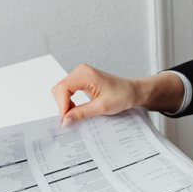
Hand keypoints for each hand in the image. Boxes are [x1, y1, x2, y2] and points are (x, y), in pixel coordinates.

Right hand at [51, 64, 184, 125]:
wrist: (132, 91)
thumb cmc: (122, 96)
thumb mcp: (101, 108)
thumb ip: (81, 113)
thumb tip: (65, 121)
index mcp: (86, 74)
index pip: (63, 88)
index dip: (62, 105)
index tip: (65, 119)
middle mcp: (81, 71)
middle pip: (60, 88)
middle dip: (62, 104)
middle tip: (71, 118)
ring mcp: (81, 73)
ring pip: (62, 89)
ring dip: (65, 103)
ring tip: (75, 113)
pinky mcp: (82, 78)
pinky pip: (68, 88)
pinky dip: (69, 100)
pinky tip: (76, 108)